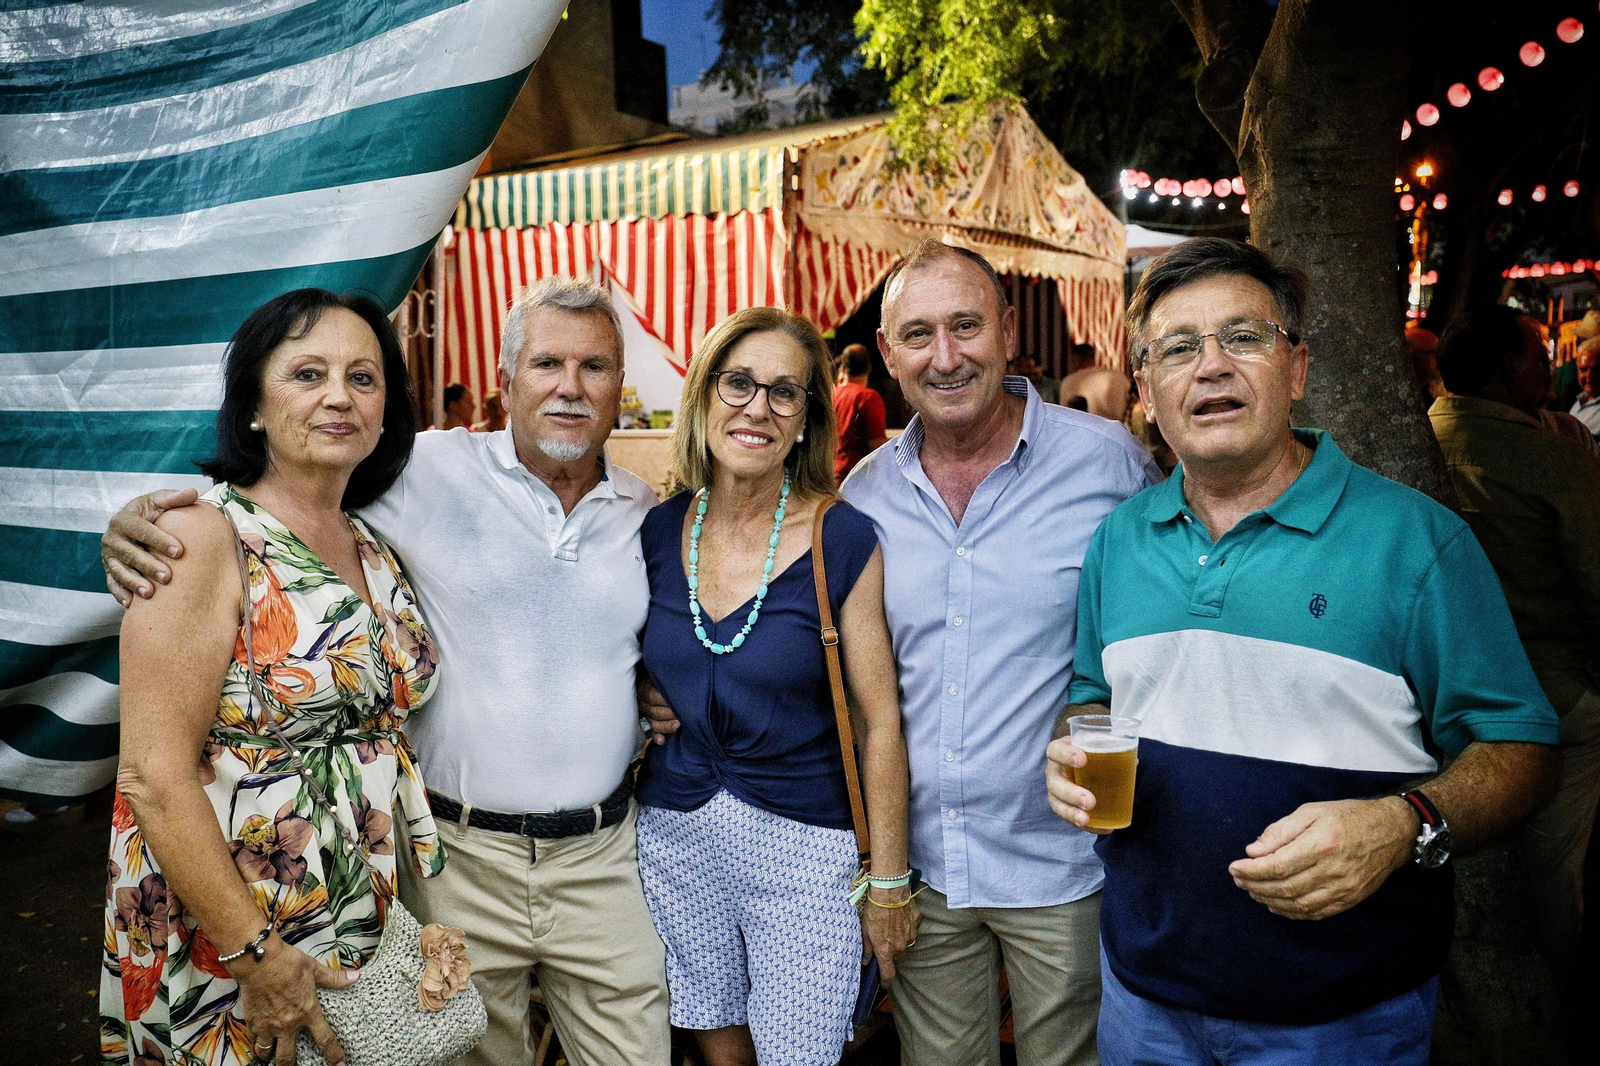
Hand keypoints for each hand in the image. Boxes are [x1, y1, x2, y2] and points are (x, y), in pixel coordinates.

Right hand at [101, 488, 197, 605]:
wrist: (132, 524)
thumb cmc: (150, 512)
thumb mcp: (160, 501)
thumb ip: (175, 498)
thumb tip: (193, 492)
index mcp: (124, 519)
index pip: (141, 530)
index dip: (159, 540)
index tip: (179, 551)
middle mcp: (112, 538)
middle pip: (129, 553)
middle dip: (148, 565)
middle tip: (168, 577)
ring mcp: (109, 556)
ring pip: (119, 571)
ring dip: (134, 582)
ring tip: (150, 594)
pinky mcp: (109, 570)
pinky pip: (112, 584)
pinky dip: (120, 594)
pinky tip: (131, 604)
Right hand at [232, 934, 358, 1064]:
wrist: (259, 961)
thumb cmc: (288, 963)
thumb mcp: (314, 968)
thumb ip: (334, 977)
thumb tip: (356, 976)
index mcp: (308, 1012)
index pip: (325, 1039)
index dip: (334, 1054)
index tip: (340, 1065)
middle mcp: (288, 1024)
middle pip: (288, 1057)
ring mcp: (268, 1025)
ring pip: (267, 1052)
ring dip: (270, 1057)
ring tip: (272, 1059)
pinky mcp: (253, 1022)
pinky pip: (253, 1039)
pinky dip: (256, 1042)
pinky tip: (258, 1041)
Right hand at [637, 678, 679, 745]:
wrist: (650, 679)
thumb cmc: (661, 675)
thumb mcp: (660, 673)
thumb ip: (667, 678)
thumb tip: (679, 678)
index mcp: (645, 689)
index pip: (653, 697)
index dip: (666, 700)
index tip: (681, 701)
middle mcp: (643, 703)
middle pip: (655, 712)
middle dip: (671, 714)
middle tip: (685, 714)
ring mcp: (646, 714)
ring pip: (655, 724)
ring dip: (667, 726)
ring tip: (679, 725)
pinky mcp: (651, 721)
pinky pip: (653, 731)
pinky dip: (657, 737)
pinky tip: (662, 741)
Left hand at [860, 887, 919, 981]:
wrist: (889, 892)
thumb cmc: (874, 910)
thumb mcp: (864, 930)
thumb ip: (867, 948)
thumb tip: (866, 961)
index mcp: (886, 950)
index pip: (888, 973)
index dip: (886, 981)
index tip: (884, 984)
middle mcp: (900, 946)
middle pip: (898, 957)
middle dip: (892, 954)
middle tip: (885, 942)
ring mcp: (910, 935)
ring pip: (906, 943)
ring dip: (900, 939)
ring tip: (891, 926)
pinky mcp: (916, 923)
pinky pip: (912, 929)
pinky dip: (906, 926)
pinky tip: (899, 917)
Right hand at [1044, 737, 1116, 833]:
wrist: (1084, 763)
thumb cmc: (1090, 751)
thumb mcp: (1096, 743)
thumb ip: (1111, 748)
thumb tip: (1132, 762)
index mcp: (1059, 751)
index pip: (1055, 750)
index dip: (1065, 755)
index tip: (1082, 759)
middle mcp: (1054, 772)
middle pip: (1055, 784)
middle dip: (1070, 793)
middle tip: (1089, 801)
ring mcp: (1056, 791)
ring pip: (1057, 804)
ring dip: (1071, 813)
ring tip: (1085, 819)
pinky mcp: (1065, 806)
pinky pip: (1071, 818)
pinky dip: (1087, 825)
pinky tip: (1103, 828)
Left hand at [1227, 797, 1416, 919]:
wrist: (1392, 832)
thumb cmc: (1348, 816)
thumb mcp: (1311, 812)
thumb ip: (1280, 832)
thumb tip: (1253, 851)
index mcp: (1321, 844)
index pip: (1277, 866)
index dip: (1251, 871)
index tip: (1234, 867)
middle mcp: (1332, 870)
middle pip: (1284, 887)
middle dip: (1255, 885)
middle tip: (1238, 879)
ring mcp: (1343, 889)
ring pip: (1297, 904)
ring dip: (1270, 900)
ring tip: (1253, 891)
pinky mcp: (1350, 899)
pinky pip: (1315, 913)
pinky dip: (1292, 912)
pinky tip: (1276, 905)